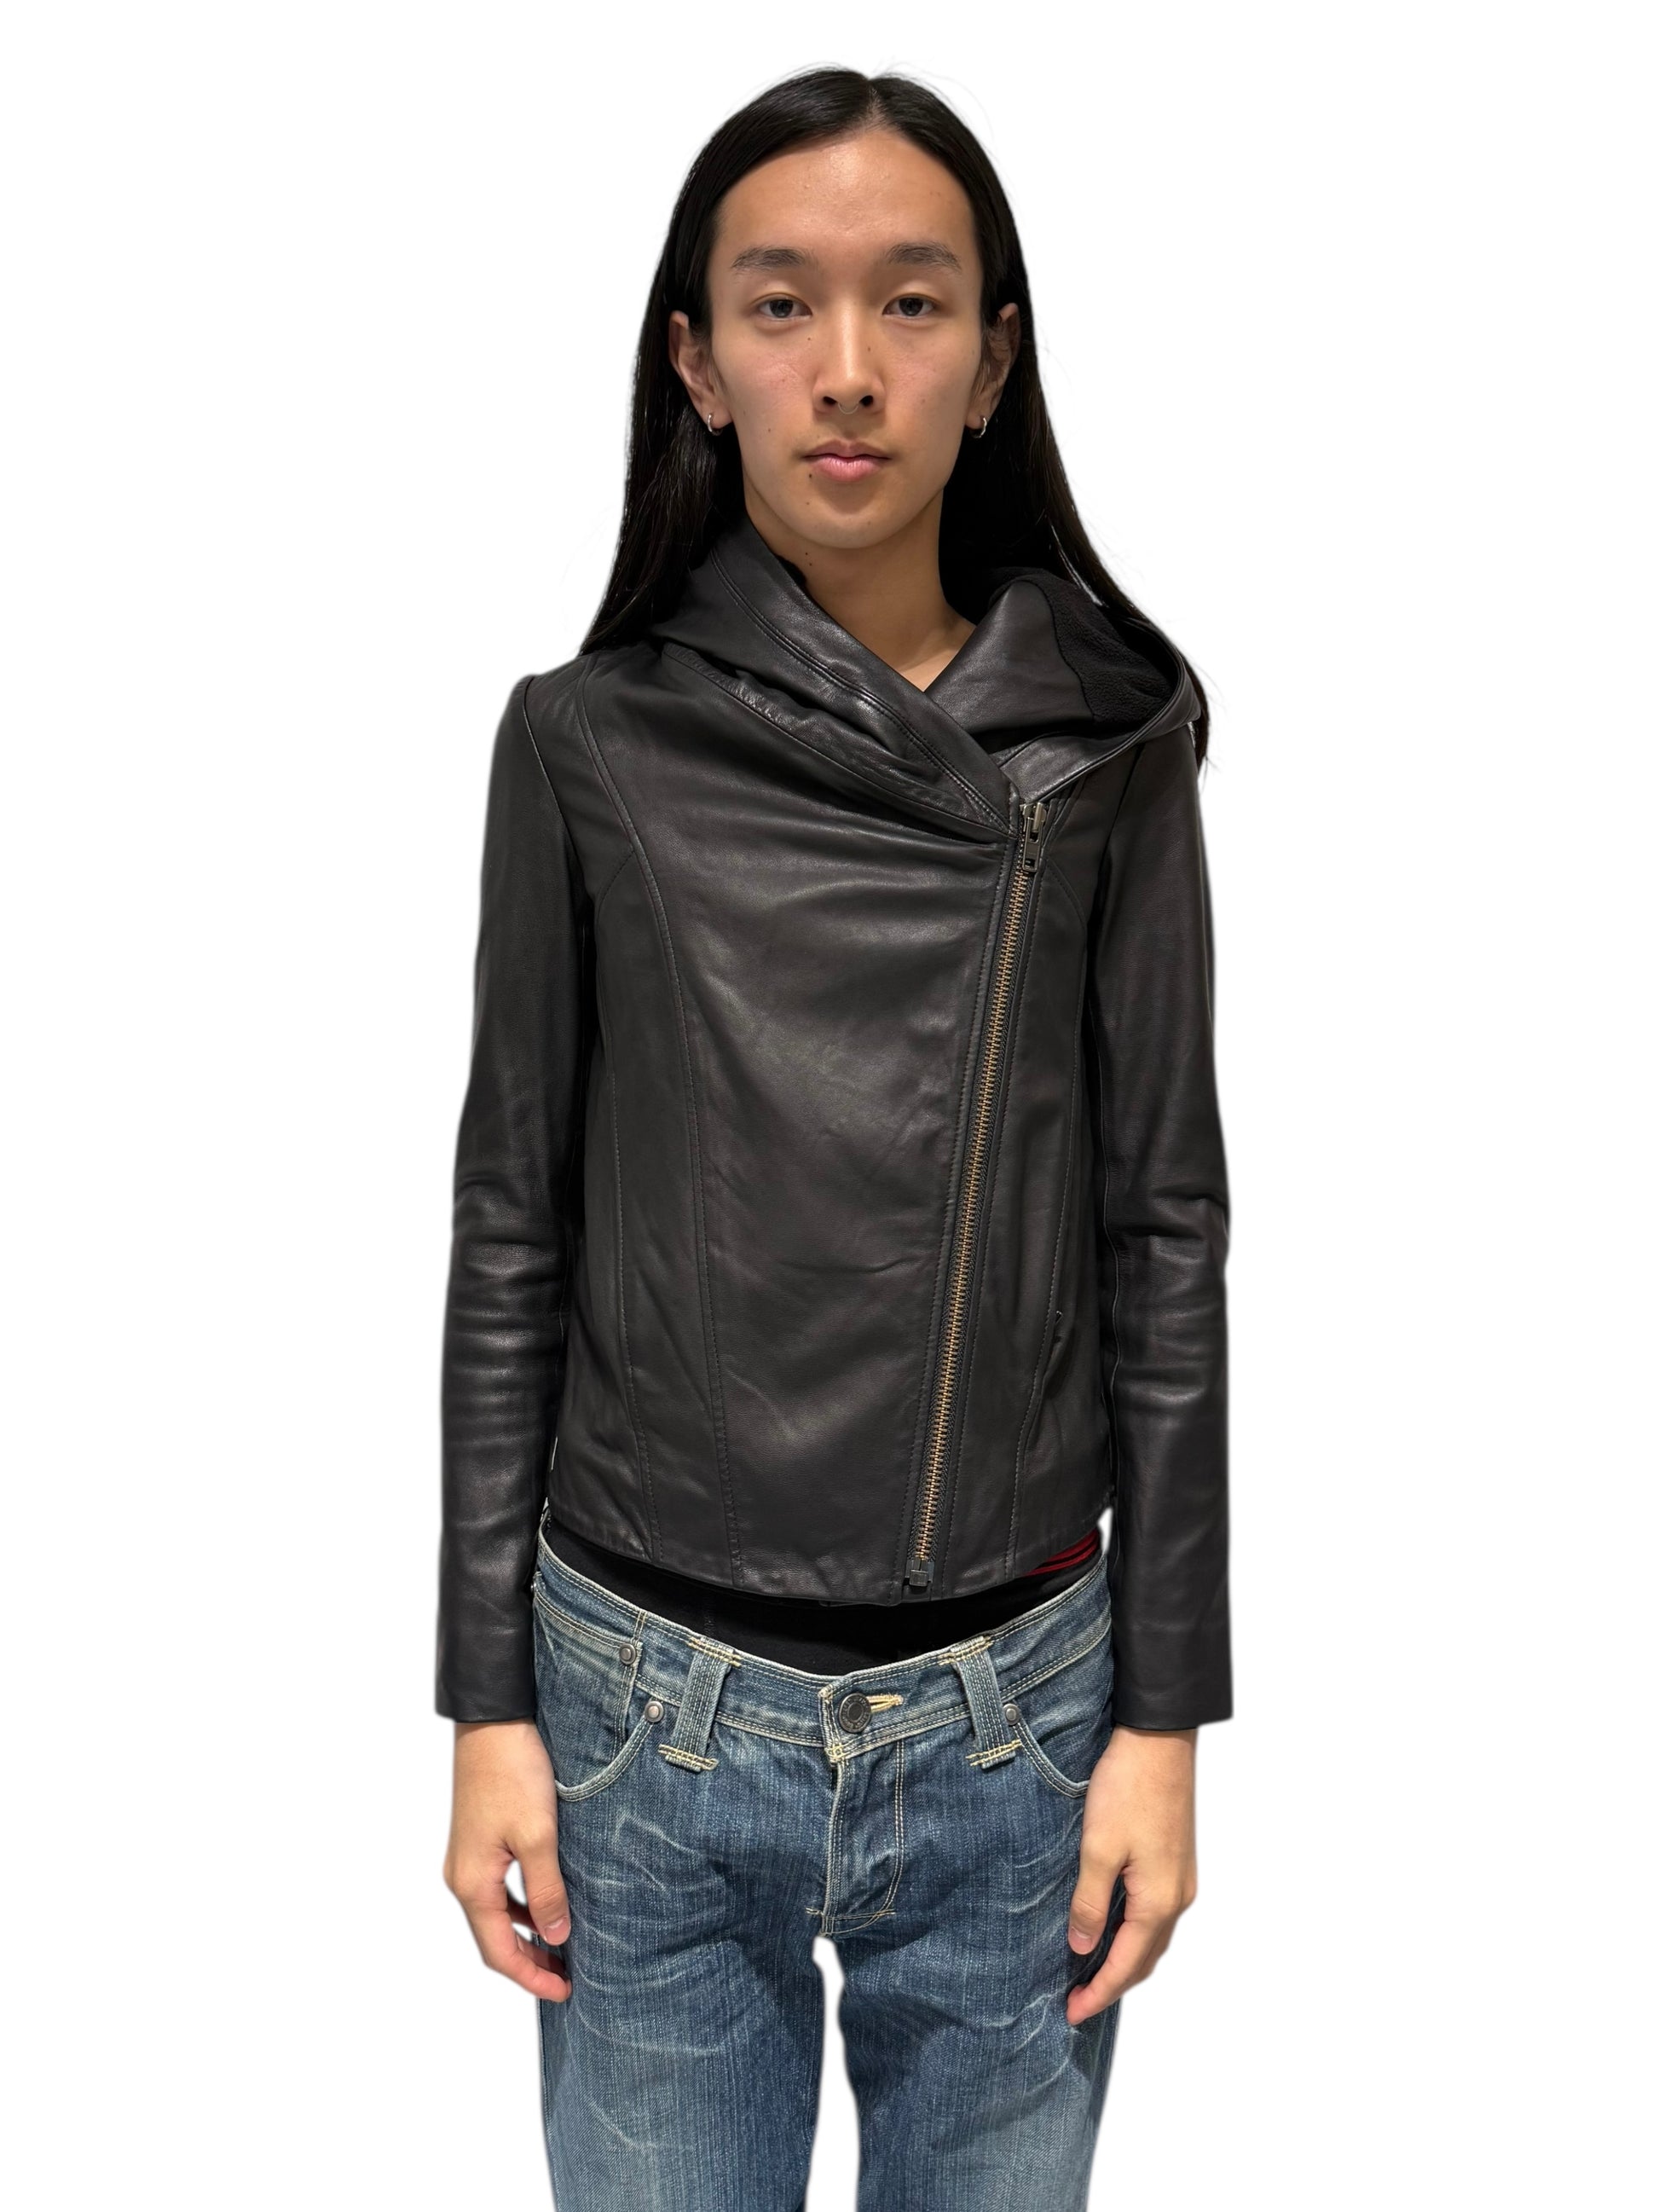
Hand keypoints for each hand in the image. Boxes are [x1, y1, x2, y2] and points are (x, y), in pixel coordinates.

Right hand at [443, 1718, 572, 2001]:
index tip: (564, 1993)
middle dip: (529, 1963)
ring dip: (527, 1936)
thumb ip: (546, 1890)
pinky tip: (548, 1905)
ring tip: (564, 1948)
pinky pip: (499, 1891)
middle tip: (569, 1977)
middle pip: (494, 1939)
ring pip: (496, 1915)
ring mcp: (468, 1860)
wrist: (493, 1722)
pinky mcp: (479, 1842)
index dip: (531, 1977)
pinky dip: (522, 1908)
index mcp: (472, 1883)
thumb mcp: (538, 1835)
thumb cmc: (513, 1773)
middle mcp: (463, 1877)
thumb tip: (556, 1938)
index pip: (498, 1952)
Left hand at [1064, 1723, 1198, 2025]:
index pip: (1127, 1965)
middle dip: (1112, 1984)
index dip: (1099, 1993)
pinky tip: (1110, 1927)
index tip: (1071, 2014)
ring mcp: (1180, 1879)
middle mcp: (1177, 1897)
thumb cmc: (1128, 1789)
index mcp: (1159, 1901)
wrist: (1159, 1740)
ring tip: (1088, 1972)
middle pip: (1145, 1958)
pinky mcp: (1175, 1860)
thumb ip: (1090, 1902)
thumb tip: (1082, 1946)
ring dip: (1124, 1960)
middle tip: (1076, 2001)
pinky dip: (1133, 1933)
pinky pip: (1154, 1914)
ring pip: (1152, 1937)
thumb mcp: (1098, 1848)